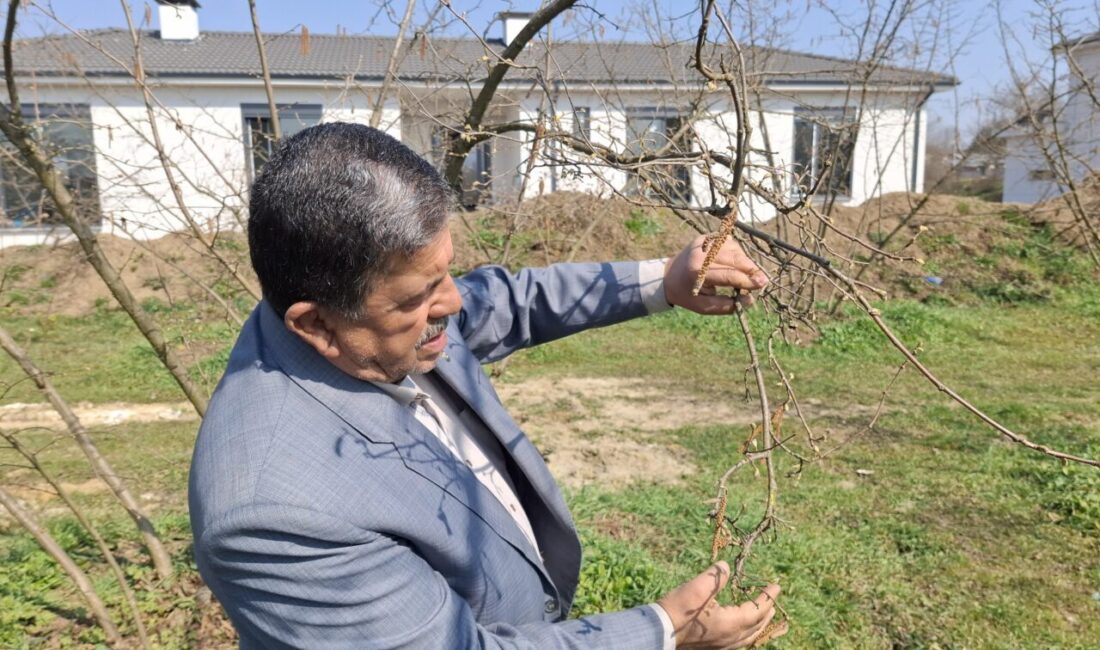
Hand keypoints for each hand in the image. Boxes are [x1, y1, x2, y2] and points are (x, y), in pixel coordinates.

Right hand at [656, 562, 781, 648]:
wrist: (659, 631)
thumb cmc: (679, 609)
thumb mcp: (698, 587)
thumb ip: (715, 577)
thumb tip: (726, 566)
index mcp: (731, 623)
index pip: (757, 610)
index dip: (767, 597)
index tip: (776, 586)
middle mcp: (730, 638)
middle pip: (756, 627)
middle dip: (766, 613)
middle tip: (773, 602)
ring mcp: (721, 645)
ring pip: (748, 637)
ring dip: (757, 625)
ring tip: (762, 616)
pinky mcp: (712, 647)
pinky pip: (737, 642)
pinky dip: (745, 633)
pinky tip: (739, 628)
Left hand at [664, 235, 768, 313]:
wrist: (668, 276)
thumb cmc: (688, 294)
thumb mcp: (703, 307)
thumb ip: (727, 306)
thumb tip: (750, 299)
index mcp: (697, 272)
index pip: (729, 275)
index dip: (748, 280)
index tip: (763, 285)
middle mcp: (701, 254)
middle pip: (735, 259)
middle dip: (752, 269)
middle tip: (763, 280)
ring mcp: (704, 242)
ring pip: (735, 249)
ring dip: (745, 262)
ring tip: (746, 274)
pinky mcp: (707, 237)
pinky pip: (730, 242)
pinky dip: (737, 253)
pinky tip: (735, 263)